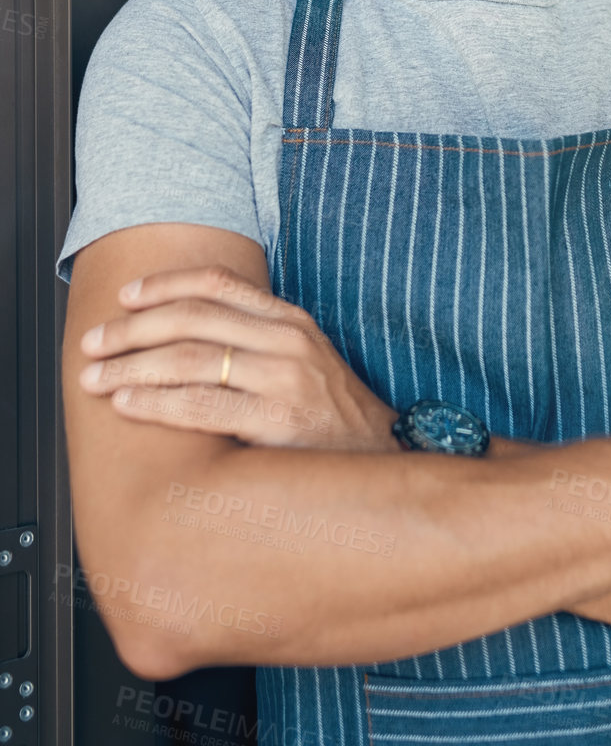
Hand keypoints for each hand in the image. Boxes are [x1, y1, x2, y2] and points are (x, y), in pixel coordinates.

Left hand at [77, 266, 398, 451]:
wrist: (381, 462)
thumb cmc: (329, 416)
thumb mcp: (302, 360)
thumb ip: (254, 340)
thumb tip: (182, 333)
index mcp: (291, 320)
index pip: (218, 284)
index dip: (164, 285)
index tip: (125, 297)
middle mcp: (288, 342)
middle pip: (193, 319)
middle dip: (132, 329)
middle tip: (93, 342)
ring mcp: (285, 380)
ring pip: (189, 359)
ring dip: (131, 366)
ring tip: (95, 377)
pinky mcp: (278, 423)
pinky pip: (201, 406)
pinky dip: (155, 402)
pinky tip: (126, 404)